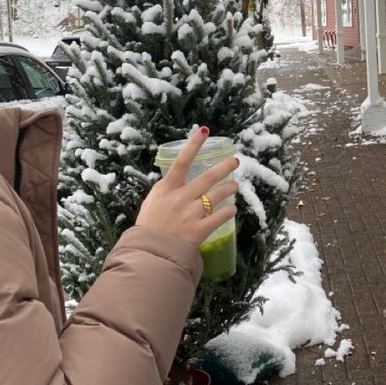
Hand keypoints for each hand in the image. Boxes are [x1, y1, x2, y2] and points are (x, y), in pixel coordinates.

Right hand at [137, 127, 238, 246]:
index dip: (194, 144)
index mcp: (167, 188)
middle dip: (225, 167)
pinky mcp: (200, 230)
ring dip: (230, 188)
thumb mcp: (151, 201)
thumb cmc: (149, 226)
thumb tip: (175, 177)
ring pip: (218, 195)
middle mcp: (181, 198)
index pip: (182, 160)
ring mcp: (192, 214)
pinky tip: (232, 209)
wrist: (150, 254)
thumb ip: (164, 188)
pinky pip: (221, 216)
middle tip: (235, 160)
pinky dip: (229, 211)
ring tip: (235, 186)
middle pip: (208, 177)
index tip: (205, 130)